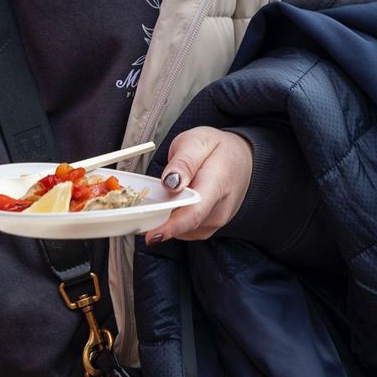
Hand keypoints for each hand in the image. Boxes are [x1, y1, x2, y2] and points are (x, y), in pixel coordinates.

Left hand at [142, 127, 252, 243]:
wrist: (241, 160)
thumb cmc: (218, 149)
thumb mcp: (197, 142)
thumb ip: (183, 162)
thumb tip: (170, 184)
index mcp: (217, 183)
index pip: (194, 212)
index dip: (171, 227)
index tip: (151, 235)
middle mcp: (219, 209)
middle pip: (184, 224)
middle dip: (157, 221)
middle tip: (136, 211)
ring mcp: (215, 222)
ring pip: (181, 230)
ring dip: (163, 220)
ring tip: (155, 199)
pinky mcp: (208, 228)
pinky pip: (183, 230)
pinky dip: (170, 220)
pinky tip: (166, 205)